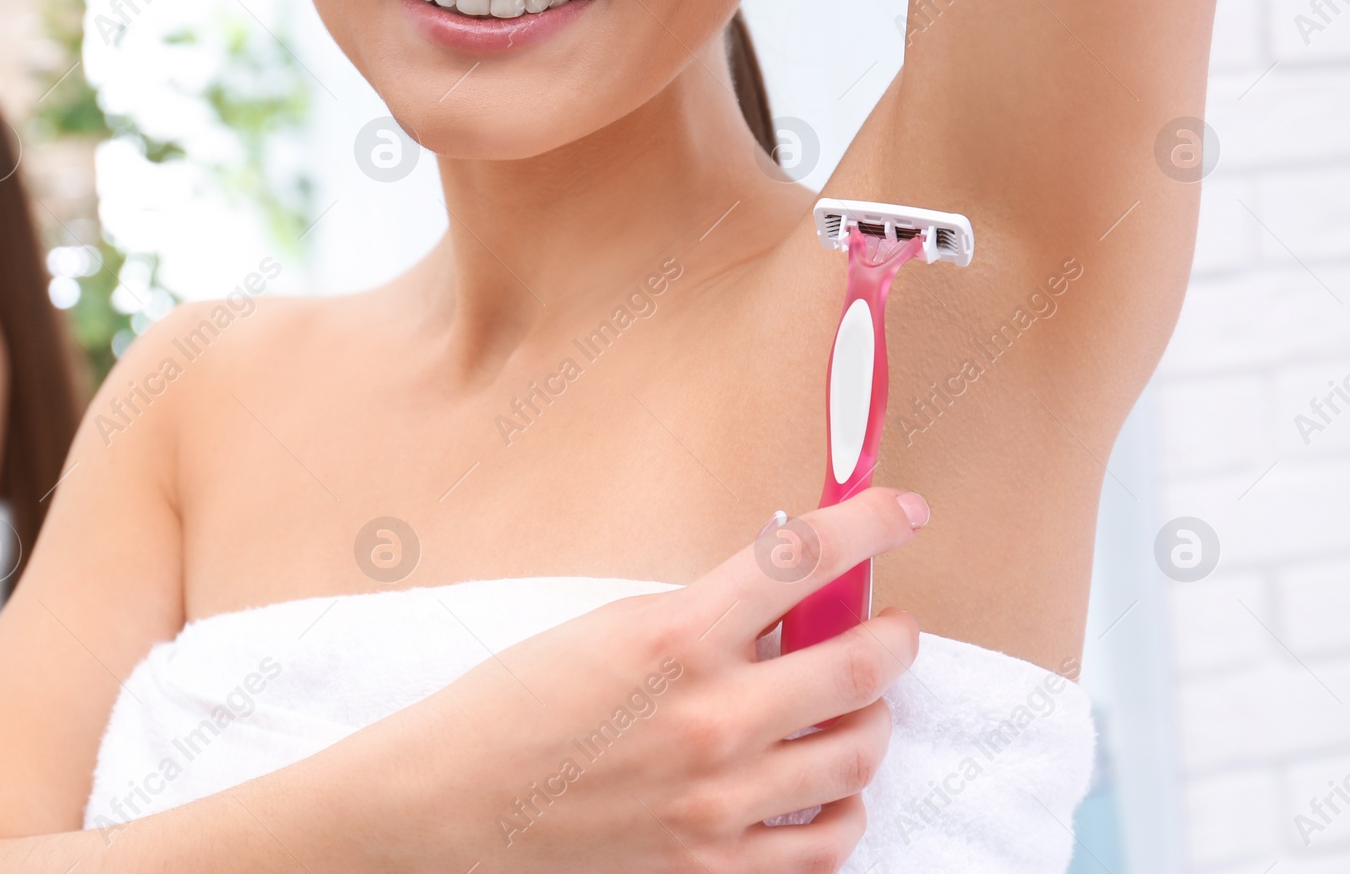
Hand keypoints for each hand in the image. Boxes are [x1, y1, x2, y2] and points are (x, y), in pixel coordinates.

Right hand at [382, 487, 926, 873]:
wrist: (449, 811)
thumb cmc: (514, 709)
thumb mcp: (608, 627)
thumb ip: (703, 614)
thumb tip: (787, 601)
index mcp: (676, 636)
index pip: (805, 557)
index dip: (870, 522)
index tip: (900, 511)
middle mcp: (712, 718)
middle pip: (862, 663)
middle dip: (896, 635)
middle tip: (893, 628)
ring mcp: (719, 801)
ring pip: (858, 754)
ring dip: (872, 720)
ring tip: (855, 709)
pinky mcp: (713, 867)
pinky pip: (827, 843)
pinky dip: (842, 808)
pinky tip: (824, 788)